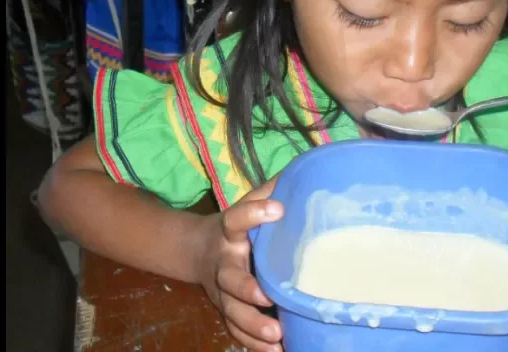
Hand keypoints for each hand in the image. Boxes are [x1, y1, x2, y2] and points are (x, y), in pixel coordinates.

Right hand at [198, 178, 284, 351]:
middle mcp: (224, 262)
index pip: (237, 218)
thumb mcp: (249, 203)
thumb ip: (272, 191)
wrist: (197, 250)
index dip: (254, 213)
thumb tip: (310, 172)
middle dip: (246, 288)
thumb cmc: (238, 226)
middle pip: (229, 278)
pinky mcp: (227, 310)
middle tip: (266, 296)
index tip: (278, 209)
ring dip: (252, 325)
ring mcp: (223, 291)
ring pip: (232, 311)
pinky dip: (253, 344)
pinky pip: (236, 331)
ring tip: (276, 335)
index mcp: (230, 231)